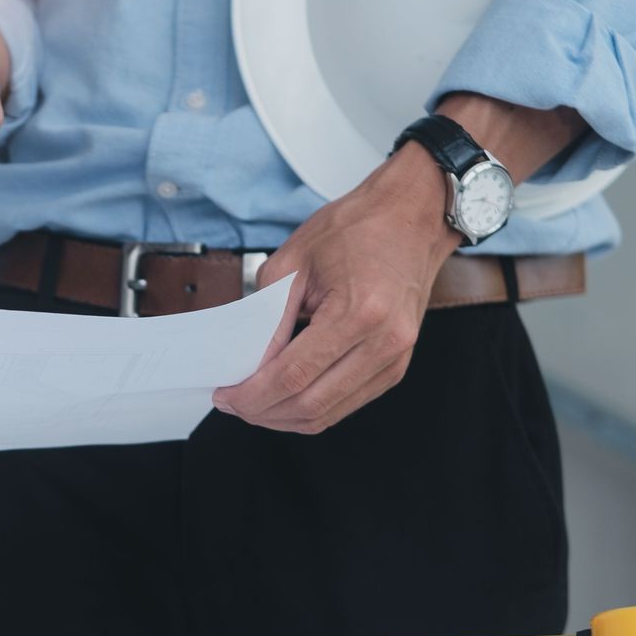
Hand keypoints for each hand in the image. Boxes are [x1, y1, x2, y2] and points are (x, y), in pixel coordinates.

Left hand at [212, 147, 459, 433]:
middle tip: (233, 402)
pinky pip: (346, 404)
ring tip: (253, 402)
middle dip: (263, 412)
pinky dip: (310, 407)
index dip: (252, 394)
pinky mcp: (396, 366)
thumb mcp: (293, 262)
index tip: (225, 396)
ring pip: (328, 413)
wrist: (410, 218)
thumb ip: (266, 316)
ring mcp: (395, 358)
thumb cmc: (356, 229)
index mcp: (358, 312)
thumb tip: (245, 361)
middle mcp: (384, 342)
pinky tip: (285, 396)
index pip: (292, 375)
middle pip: (310, 404)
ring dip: (284, 417)